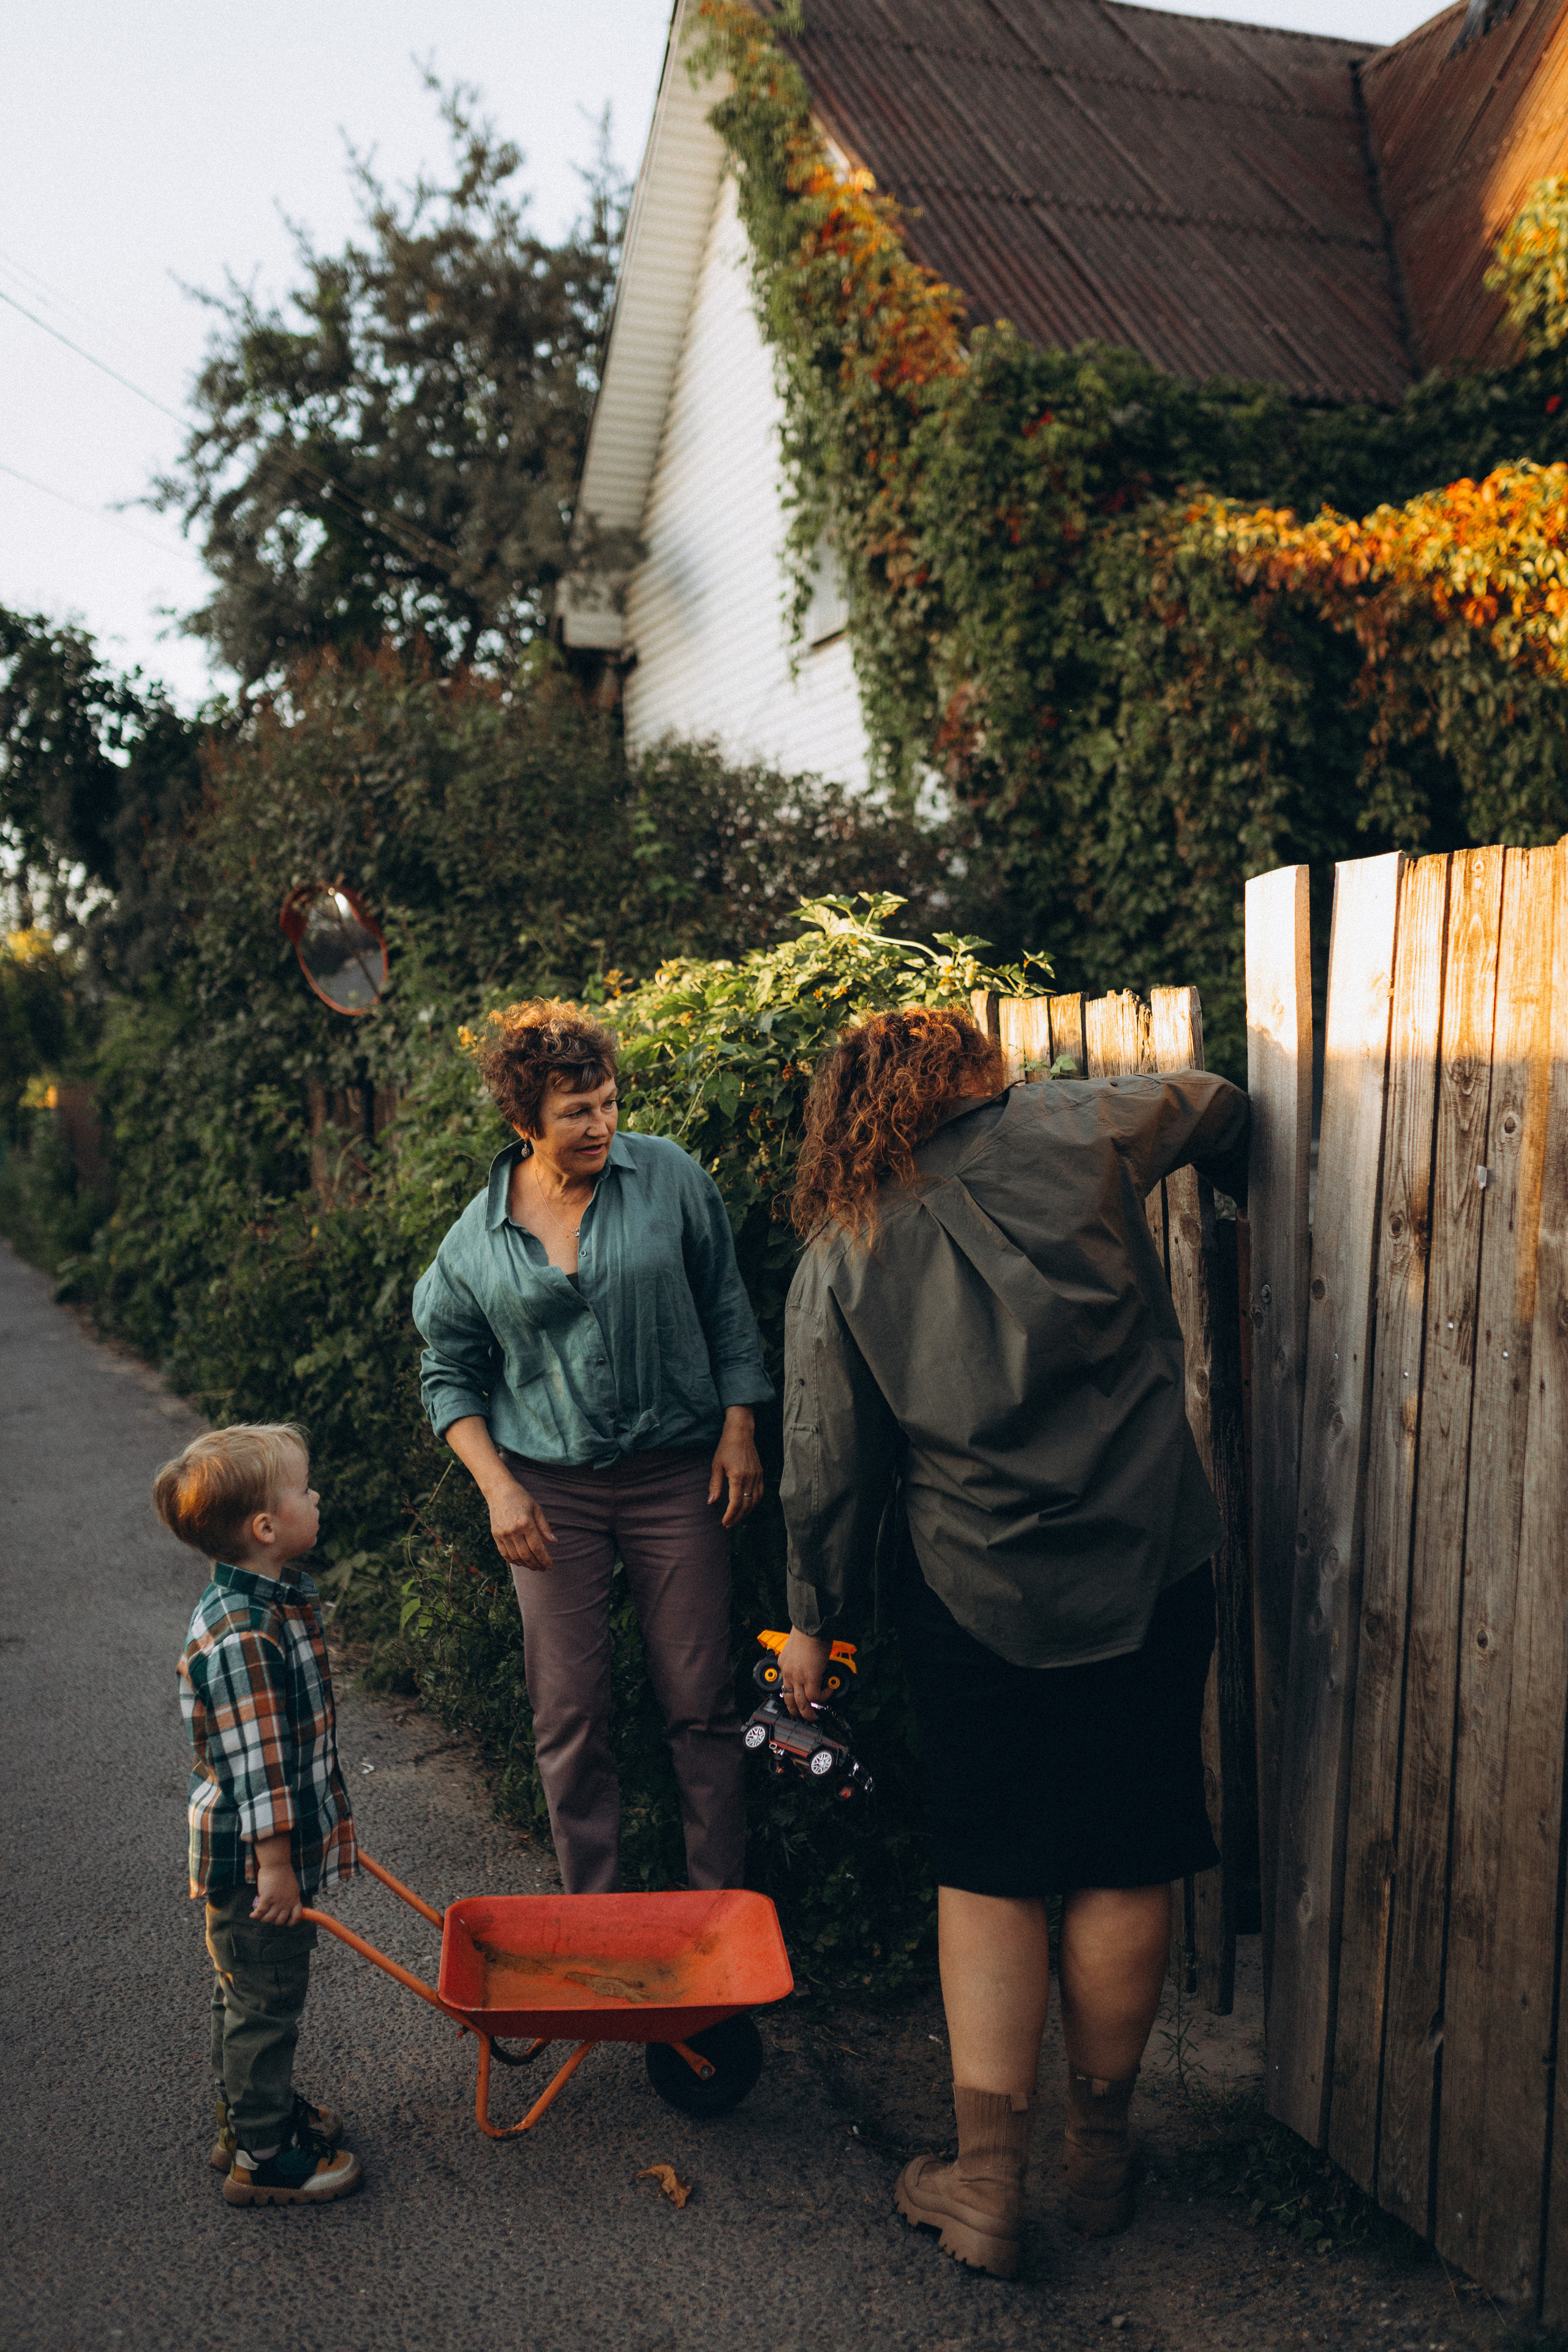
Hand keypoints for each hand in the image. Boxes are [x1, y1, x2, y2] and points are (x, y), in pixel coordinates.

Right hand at [250, 1839, 302, 1926]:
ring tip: (260, 1915)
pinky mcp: (267, 1898)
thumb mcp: (292, 1887)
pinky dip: (254, 1915)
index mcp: (295, 1899)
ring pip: (269, 1919)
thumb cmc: (283, 1873)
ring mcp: (277, 1901)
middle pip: (280, 1920)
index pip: (296, 1917)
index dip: (291, 1922)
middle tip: (268, 1916)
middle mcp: (287, 1902)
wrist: (277, 1864)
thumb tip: (286, 1907)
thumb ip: (290, 1897)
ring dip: (263, 1919)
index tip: (285, 1922)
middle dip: (273, 1921)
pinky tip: (252, 1915)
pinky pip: (260, 1913)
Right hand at [485, 1473, 555, 1572]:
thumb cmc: (521, 1498)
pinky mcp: (495, 1535)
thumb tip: (554, 1541)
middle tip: (543, 1568)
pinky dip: (513, 1561)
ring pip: (515, 1557)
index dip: (544, 1559)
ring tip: (533, 1566)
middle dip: (536, 1564)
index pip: (537, 1548)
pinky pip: (504, 1554)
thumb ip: (544, 1526)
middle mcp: (513, 1531)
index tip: (550, 1566)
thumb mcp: (536, 1509)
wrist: (499, 1490)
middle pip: (526, 1555)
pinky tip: (521, 1562)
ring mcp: (503, 1534)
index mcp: (526, 1523)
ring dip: (526, 1565)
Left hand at [708, 1408, 763, 1529]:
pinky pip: (760, 1493)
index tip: (724, 1523)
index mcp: (738, 1476)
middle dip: (738, 1517)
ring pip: (755, 1501)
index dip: (731, 1515)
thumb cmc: (726, 1447)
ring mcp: (758, 1476)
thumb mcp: (716, 1465)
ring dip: (747, 1512)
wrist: (741, 1432)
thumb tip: (711, 1502)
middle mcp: (751, 1477)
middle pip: (747, 1505)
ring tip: (737, 1518)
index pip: (736, 1502)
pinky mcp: (761, 1473)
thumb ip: (715, 1484)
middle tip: (729, 1524)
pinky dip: (754, 1503)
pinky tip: (747, 1506)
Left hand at [778, 1627, 832, 1719]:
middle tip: (805, 1715)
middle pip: (789, 1700)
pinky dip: (822, 1697)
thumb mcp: (798, 1649)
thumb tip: (812, 1668)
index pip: (786, 1686)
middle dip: (797, 1712)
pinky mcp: (810, 1677)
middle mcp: (787, 1672)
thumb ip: (802, 1661)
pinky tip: (828, 1692)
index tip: (801, 1698)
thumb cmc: (807, 1632)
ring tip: (816, 1715)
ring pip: (801, 1703)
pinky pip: (815, 1696)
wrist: (812, 1626)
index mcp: (783, 1665)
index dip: (794, 1695)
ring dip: (809, 1712)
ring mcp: (797, 1677)